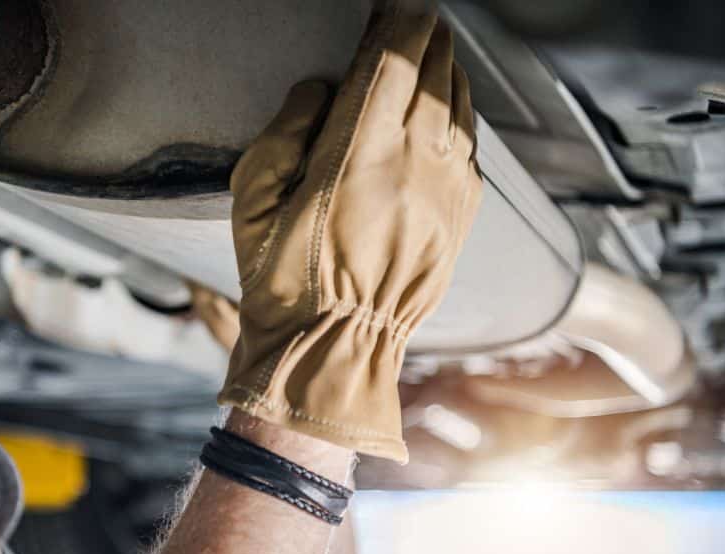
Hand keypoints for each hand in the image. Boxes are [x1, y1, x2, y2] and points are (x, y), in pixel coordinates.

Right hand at [220, 4, 481, 461]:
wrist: (336, 347)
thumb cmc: (283, 279)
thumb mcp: (252, 201)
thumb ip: (285, 132)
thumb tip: (323, 87)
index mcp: (356, 155)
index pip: (391, 62)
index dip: (396, 22)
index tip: (392, 5)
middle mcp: (414, 165)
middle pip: (435, 72)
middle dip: (425, 36)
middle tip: (413, 16)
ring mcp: (447, 193)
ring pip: (461, 105)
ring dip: (448, 68)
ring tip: (433, 48)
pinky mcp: (462, 218)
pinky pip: (472, 147)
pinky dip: (461, 114)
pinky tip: (447, 106)